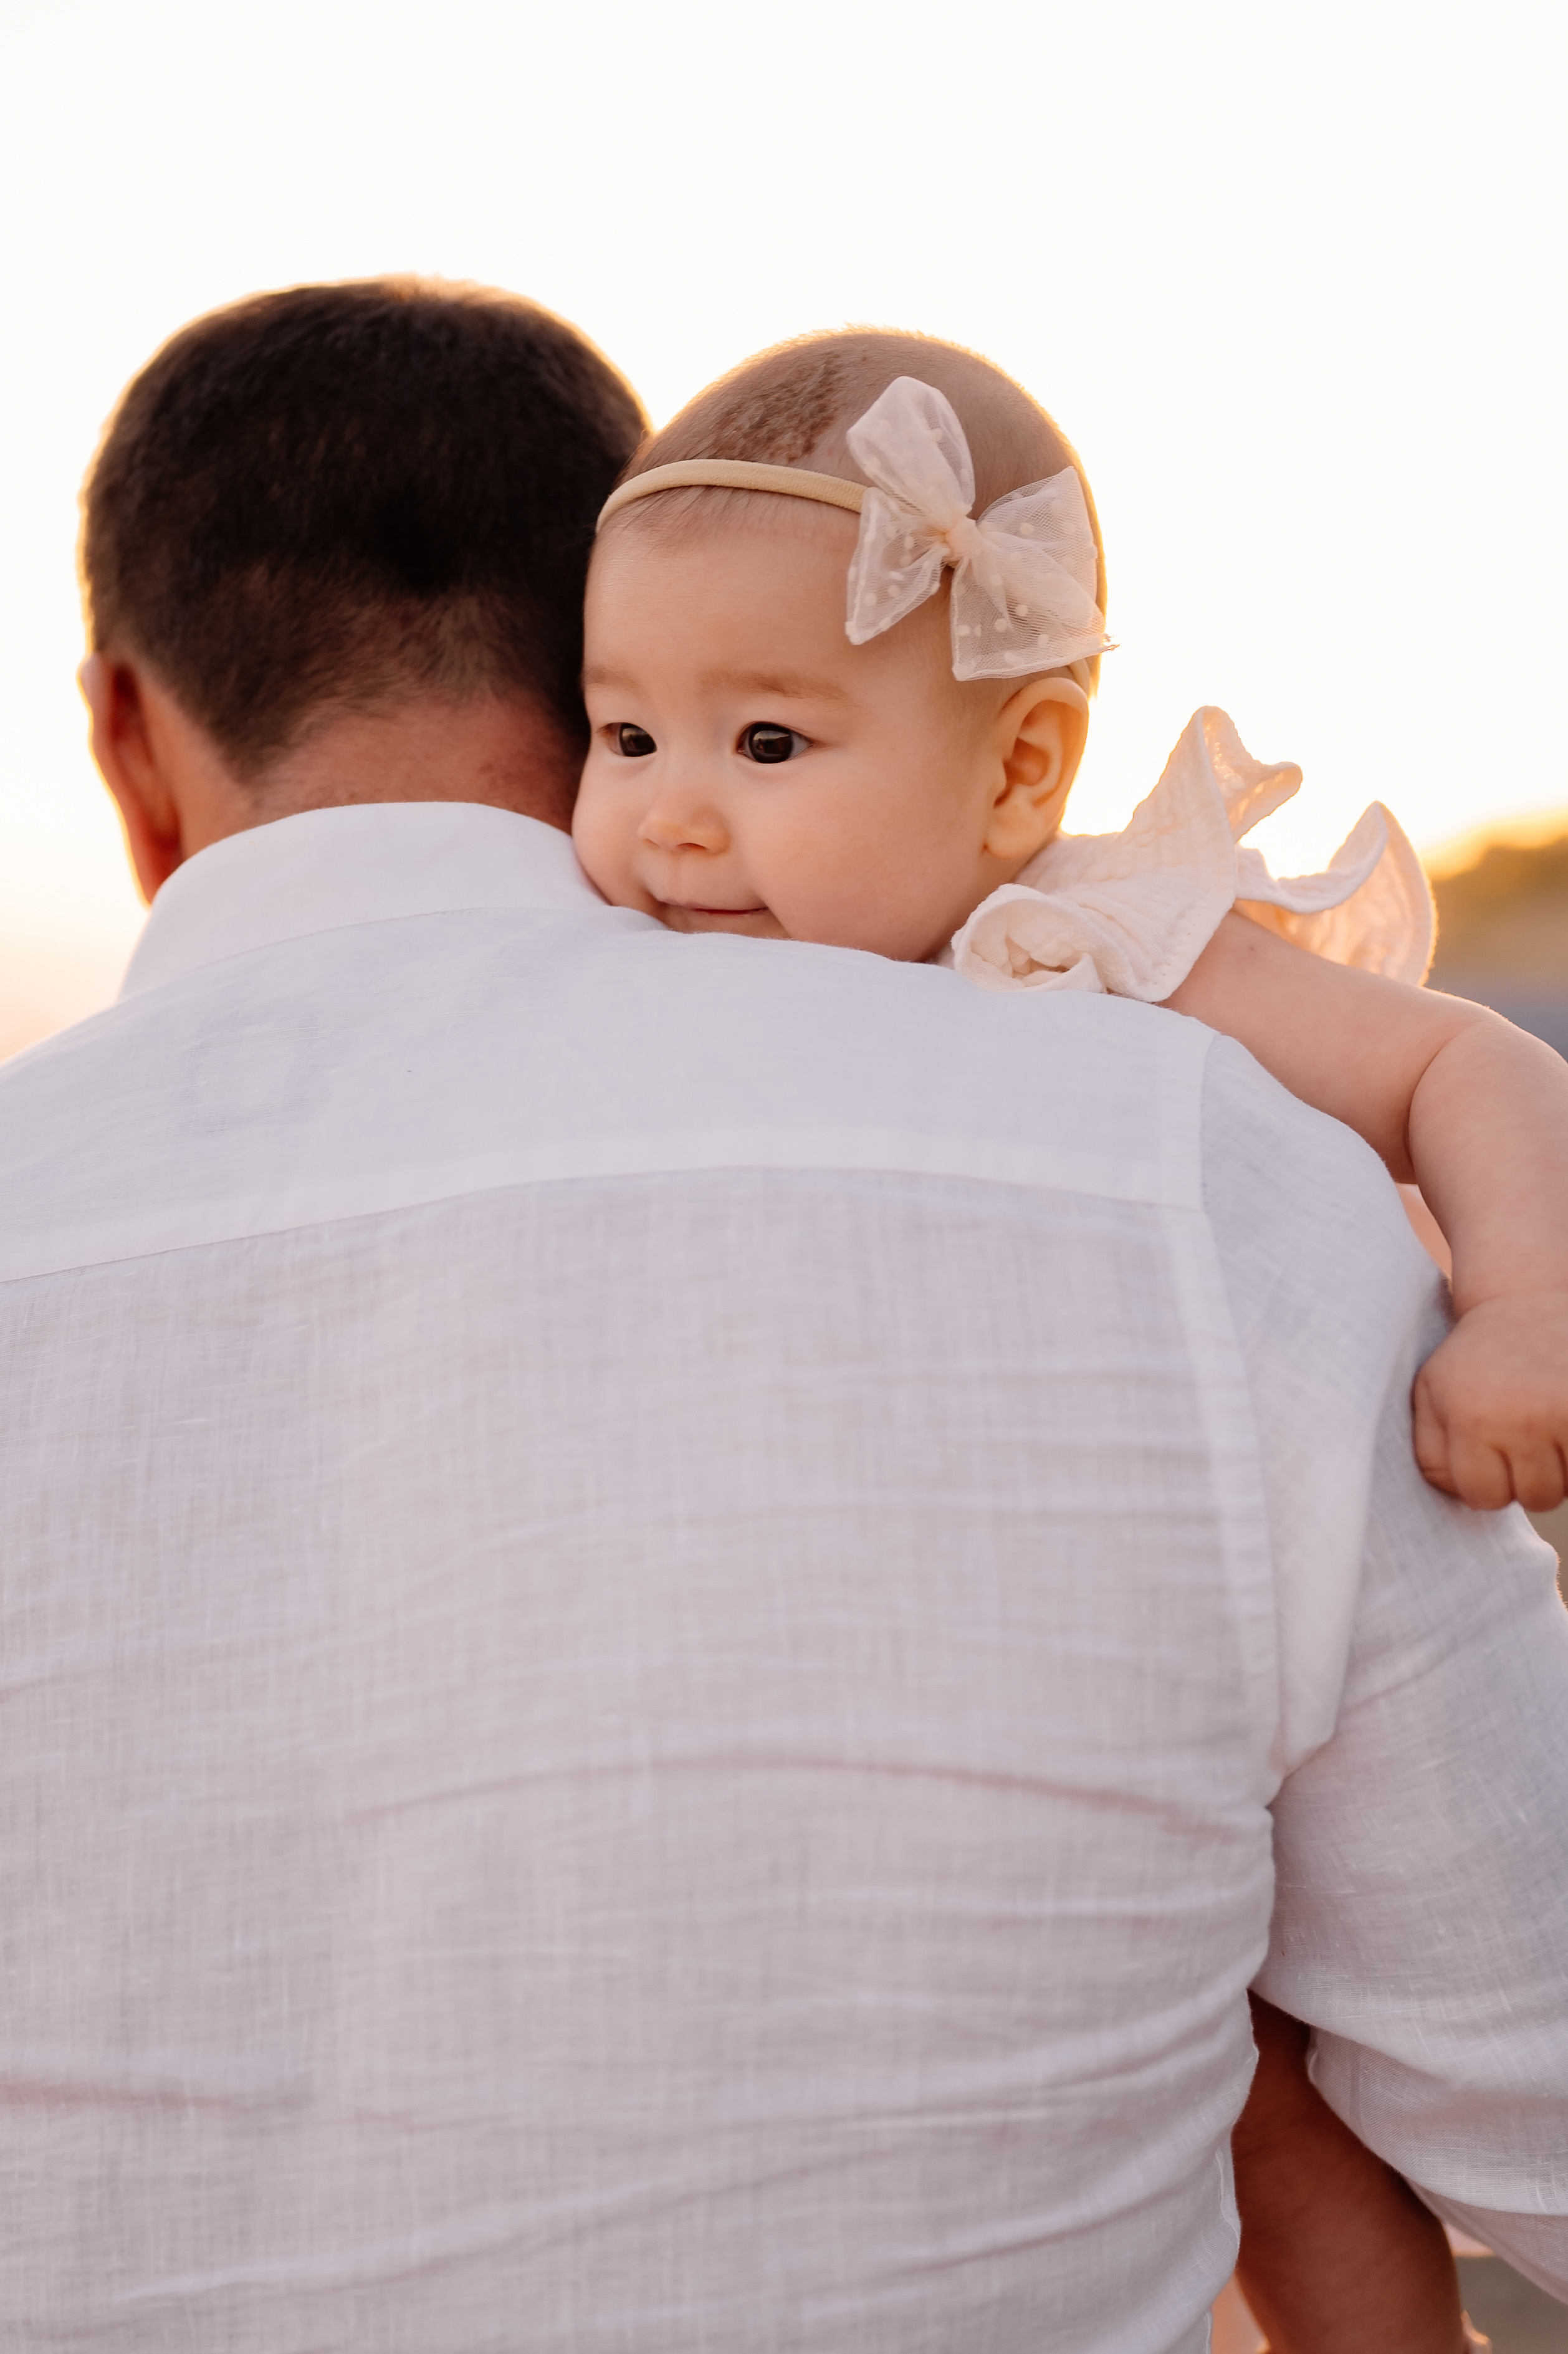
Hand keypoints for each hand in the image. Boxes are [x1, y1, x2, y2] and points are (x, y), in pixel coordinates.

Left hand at [1413, 1290, 1567, 1510]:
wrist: (1526, 1298)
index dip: (1488, 1480)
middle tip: (1523, 1426)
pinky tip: (1561, 1418)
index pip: (1483, 1497)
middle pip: (1533, 1497)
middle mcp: (1521, 1418)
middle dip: (1530, 1474)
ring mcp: (1565, 1413)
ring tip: (1545, 1419)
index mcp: (1471, 1418)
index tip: (1489, 1444)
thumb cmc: (1475, 1357)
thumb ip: (1433, 1454)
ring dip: (1561, 1465)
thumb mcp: (1431, 1395)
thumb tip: (1461, 1499)